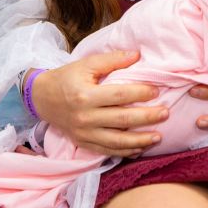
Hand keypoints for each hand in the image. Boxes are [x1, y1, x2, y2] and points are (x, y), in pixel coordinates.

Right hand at [32, 50, 167, 157]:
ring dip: (140, 141)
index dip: (140, 93)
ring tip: (159, 137)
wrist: (42, 98)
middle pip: (122, 120)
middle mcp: (85, 117)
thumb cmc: (67, 77)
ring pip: (117, 141)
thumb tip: (137, 55)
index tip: (156, 91)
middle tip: (165, 113)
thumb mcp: (86, 64)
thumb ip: (112, 59)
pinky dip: (125, 152)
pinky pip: (107, 150)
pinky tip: (140, 149)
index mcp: (86, 95)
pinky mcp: (83, 143)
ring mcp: (84, 133)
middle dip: (146, 118)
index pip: (119, 96)